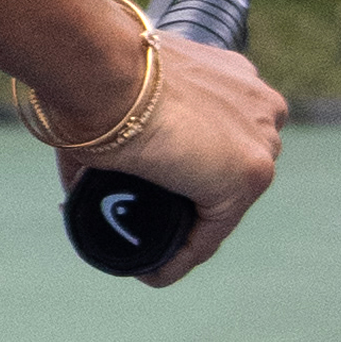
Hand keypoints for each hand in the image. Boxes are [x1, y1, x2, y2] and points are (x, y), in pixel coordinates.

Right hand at [64, 27, 289, 289]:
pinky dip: (183, 256)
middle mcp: (259, 104)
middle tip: (143, 223)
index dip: (184, 171)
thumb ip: (119, 131)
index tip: (151, 194)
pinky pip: (212, 232)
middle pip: (227, 171)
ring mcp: (260, 140)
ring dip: (186, 231)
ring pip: (223, 204)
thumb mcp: (118, 95)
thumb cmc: (97, 73)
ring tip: (147, 256)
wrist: (103, 69)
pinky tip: (153, 272)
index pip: (219, 138)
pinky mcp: (247, 176)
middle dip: (189, 200)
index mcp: (233, 76)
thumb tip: (80, 183)